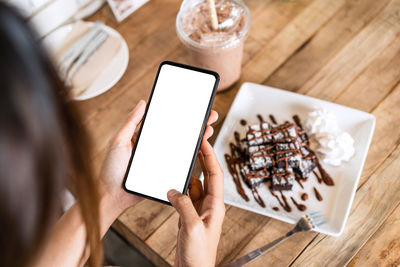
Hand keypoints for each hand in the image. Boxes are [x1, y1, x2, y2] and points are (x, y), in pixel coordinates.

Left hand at [99, 100, 219, 215]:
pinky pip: (180, 164)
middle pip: (178, 133)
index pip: (165, 121)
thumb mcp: (118, 141)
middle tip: (209, 115)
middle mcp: (155, 147)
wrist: (112, 196)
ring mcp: (161, 160)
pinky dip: (191, 157)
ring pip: (182, 147)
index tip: (192, 105)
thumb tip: (143, 103)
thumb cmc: (110, 169)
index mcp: (145, 137)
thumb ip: (130, 122)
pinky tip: (201, 150)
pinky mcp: (165, 173)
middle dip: (195, 123)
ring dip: (197, 139)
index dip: (179, 113)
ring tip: (209, 129)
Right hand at [167, 138, 224, 266]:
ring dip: (190, 172)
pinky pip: (186, 197)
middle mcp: (209, 206)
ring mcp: (199, 211)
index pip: (215, 175)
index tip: (205, 141)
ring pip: (195, 186)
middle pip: (207, 176)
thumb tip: (174, 190)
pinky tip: (174, 182)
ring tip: (185, 158)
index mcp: (215, 206)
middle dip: (203, 159)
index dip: (210, 157)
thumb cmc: (199, 254)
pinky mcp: (189, 217)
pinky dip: (180, 188)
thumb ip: (183, 205)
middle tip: (197, 143)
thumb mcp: (190, 227)